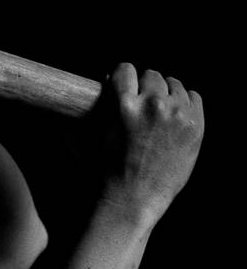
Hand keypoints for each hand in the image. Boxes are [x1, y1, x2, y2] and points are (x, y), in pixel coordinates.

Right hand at [99, 64, 203, 225]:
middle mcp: (154, 105)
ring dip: (166, 92)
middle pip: (152, 75)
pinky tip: (176, 114)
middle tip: (142, 99)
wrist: (134, 199)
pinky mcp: (196, 125)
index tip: (123, 81)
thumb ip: (84, 116)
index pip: (125, 69)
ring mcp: (178, 115)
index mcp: (125, 106)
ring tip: (160, 107)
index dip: (122, 75)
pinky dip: (185, 102)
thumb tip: (72, 100)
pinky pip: (194, 97)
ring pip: (175, 84)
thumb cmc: (106, 172)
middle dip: (145, 85)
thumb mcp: (89, 141)